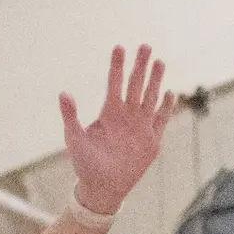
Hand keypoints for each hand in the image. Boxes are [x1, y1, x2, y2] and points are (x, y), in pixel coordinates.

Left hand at [59, 45, 177, 215]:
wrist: (101, 187)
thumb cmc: (85, 163)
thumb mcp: (74, 138)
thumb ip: (70, 116)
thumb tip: (63, 93)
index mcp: (109, 112)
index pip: (115, 83)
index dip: (117, 66)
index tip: (119, 47)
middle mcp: (126, 115)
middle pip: (136, 85)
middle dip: (140, 66)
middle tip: (145, 46)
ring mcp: (140, 126)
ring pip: (150, 97)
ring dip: (155, 80)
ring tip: (159, 61)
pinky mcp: (152, 141)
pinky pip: (160, 120)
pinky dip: (165, 107)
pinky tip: (170, 92)